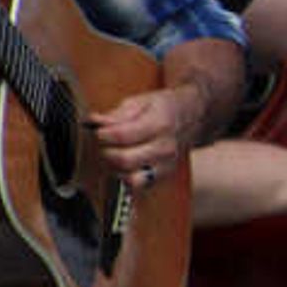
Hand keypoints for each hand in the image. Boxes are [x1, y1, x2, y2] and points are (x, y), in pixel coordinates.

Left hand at [91, 81, 208, 185]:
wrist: (191, 117)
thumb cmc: (163, 107)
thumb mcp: (141, 101)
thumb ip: (117, 114)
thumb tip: (95, 121)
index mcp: (160, 123)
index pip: (121, 135)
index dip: (103, 134)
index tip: (99, 130)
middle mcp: (166, 147)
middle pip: (124, 160)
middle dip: (107, 152)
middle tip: (104, 144)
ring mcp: (166, 164)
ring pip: (130, 178)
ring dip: (115, 168)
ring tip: (114, 154)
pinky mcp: (164, 176)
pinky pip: (138, 185)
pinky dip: (126, 177)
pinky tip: (124, 164)